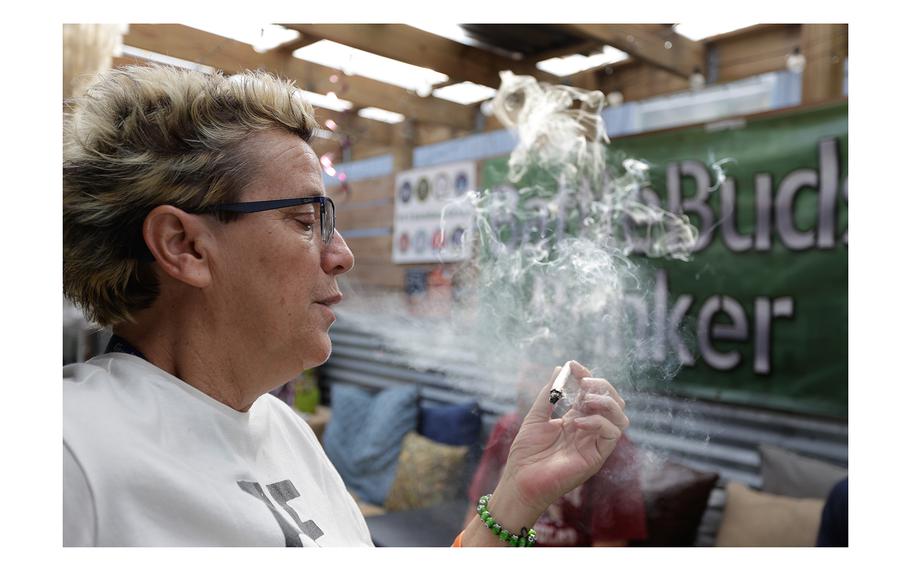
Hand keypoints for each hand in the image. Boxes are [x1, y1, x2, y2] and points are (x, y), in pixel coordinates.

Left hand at [493, 361, 628, 519]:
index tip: (574, 366)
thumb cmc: (526, 453)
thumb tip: (561, 369)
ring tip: (584, 400)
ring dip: (606, 402)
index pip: (593, 393)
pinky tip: (577, 422)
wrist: (520, 481)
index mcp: (576, 419)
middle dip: (602, 386)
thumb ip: (549, 394)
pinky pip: (612, 434)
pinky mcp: (596, 457)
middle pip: (614, 402)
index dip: (587, 376)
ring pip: (621, 417)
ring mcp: (594, 443)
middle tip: (583, 384)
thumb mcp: (535, 417)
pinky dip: (599, 421)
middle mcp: (589, 430)